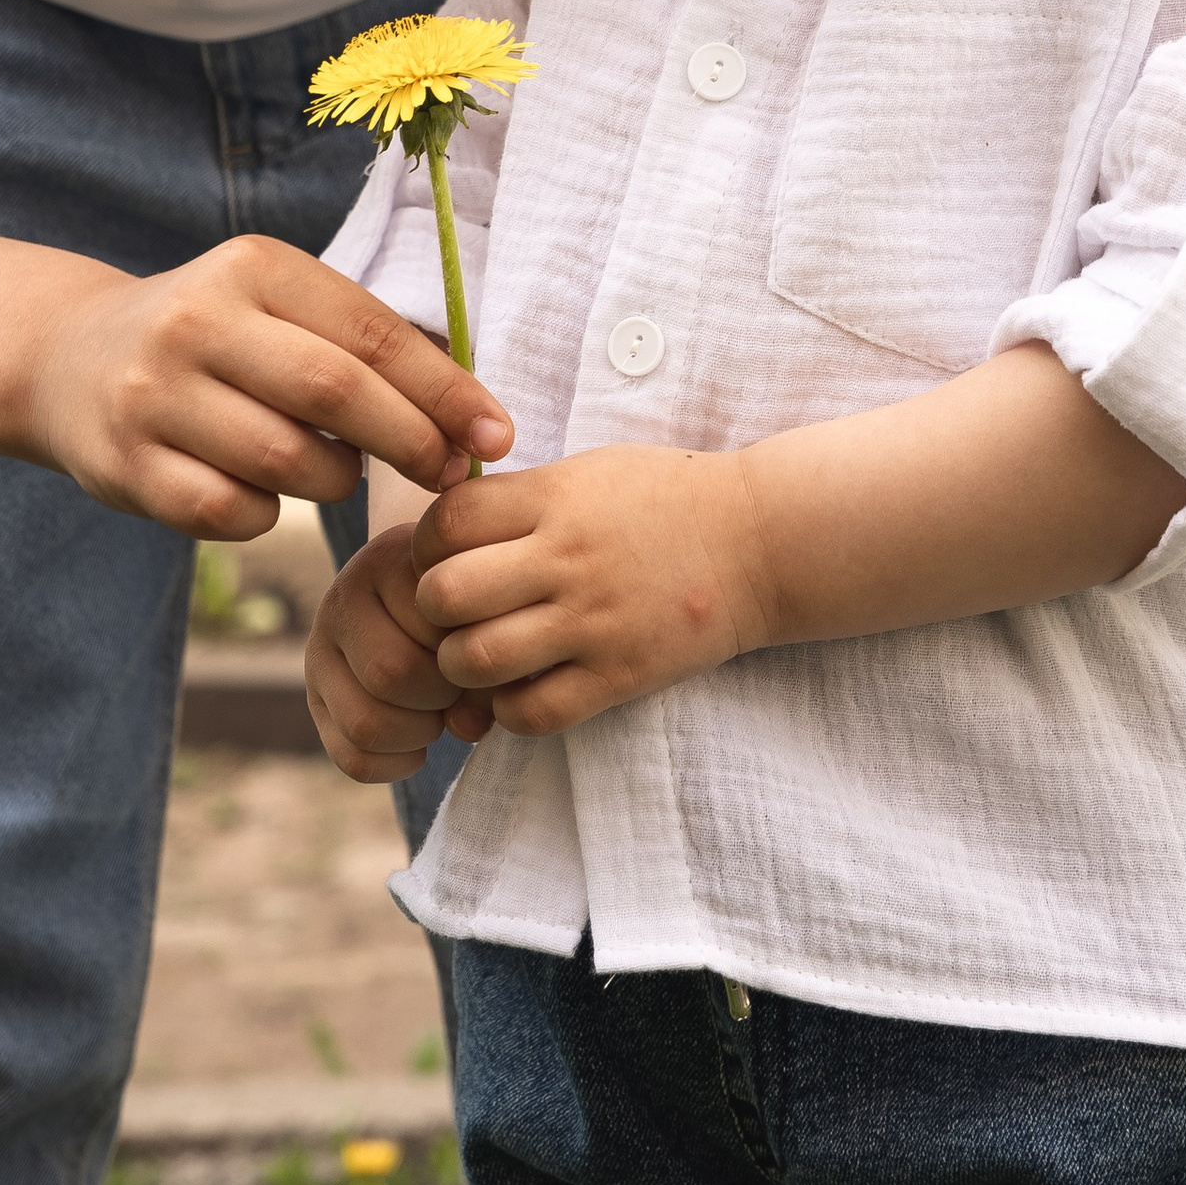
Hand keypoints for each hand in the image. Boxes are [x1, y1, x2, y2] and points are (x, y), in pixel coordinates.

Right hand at [17, 235, 512, 542]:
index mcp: (253, 267)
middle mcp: (198, 321)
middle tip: (448, 474)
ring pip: (288, 462)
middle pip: (335, 394)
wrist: (67, 358)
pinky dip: (268, 514)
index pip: (371, 332)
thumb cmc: (216, 339)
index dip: (444, 391)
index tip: (497, 436)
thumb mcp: (277, 305)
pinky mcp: (125, 466)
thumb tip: (476, 420)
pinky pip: (232, 513)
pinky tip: (263, 493)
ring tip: (334, 470)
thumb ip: (364, 346)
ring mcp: (154, 394)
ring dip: (335, 481)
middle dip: (410, 442)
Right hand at [306, 525, 496, 781]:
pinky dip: (397, 763)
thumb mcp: (484, 606)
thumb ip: (489, 656)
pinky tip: (420, 740)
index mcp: (387, 559)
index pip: (431, 623)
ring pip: (366, 724)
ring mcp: (320, 650)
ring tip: (440, 709)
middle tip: (459, 685)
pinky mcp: (315, 700)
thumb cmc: (469, 600)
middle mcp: (341, 598)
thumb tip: (467, 726)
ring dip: (421, 732)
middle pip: (391, 674)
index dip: (468, 654)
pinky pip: (354, 759)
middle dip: (441, 695)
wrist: (431, 593)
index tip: (481, 647)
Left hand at [412, 444, 767, 732]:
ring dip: (461, 664)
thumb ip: (520, 496)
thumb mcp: (589, 471)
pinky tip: (522, 688)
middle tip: (453, 611)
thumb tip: (441, 525)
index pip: (445, 522)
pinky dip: (509, 710)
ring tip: (481, 654)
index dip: (426, 543)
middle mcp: (567, 558)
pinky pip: (531, 713)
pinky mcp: (619, 676)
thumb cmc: (666, 499)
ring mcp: (594, 622)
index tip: (444, 554)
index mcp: (556, 498)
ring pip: (476, 659)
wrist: (759, 542)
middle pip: (444, 594)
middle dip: (431, 608)